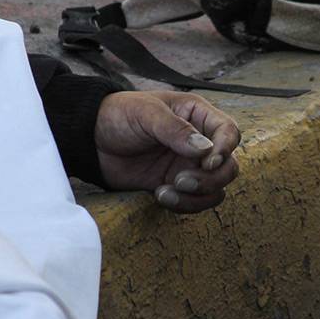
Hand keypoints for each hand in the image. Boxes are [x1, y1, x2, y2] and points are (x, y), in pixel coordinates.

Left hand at [95, 91, 240, 212]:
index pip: (229, 132)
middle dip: (211, 179)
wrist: (90, 139)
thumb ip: (176, 130)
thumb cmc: (119, 115)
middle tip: (182, 180)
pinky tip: (160, 195)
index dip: (225, 149)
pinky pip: (195, 202)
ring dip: (197, 196)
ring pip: (215, 188)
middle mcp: (199, 142)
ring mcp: (188, 166)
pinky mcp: (175, 186)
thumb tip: (206, 149)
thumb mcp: (146, 113)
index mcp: (197, 115)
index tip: (208, 162)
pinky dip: (184, 205)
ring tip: (167, 191)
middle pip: (229, 166)